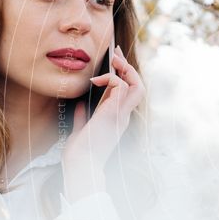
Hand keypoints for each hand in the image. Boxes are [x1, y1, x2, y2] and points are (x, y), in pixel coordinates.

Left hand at [62, 47, 144, 200]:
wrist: (80, 166)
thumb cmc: (79, 154)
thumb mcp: (80, 131)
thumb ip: (83, 118)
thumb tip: (80, 106)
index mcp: (117, 120)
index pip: (129, 93)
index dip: (124, 76)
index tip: (113, 62)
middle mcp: (123, 116)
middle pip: (138, 87)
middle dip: (128, 67)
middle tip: (116, 53)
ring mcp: (121, 116)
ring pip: (137, 86)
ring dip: (125, 69)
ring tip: (113, 60)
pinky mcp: (114, 113)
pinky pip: (122, 87)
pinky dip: (110, 79)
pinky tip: (96, 80)